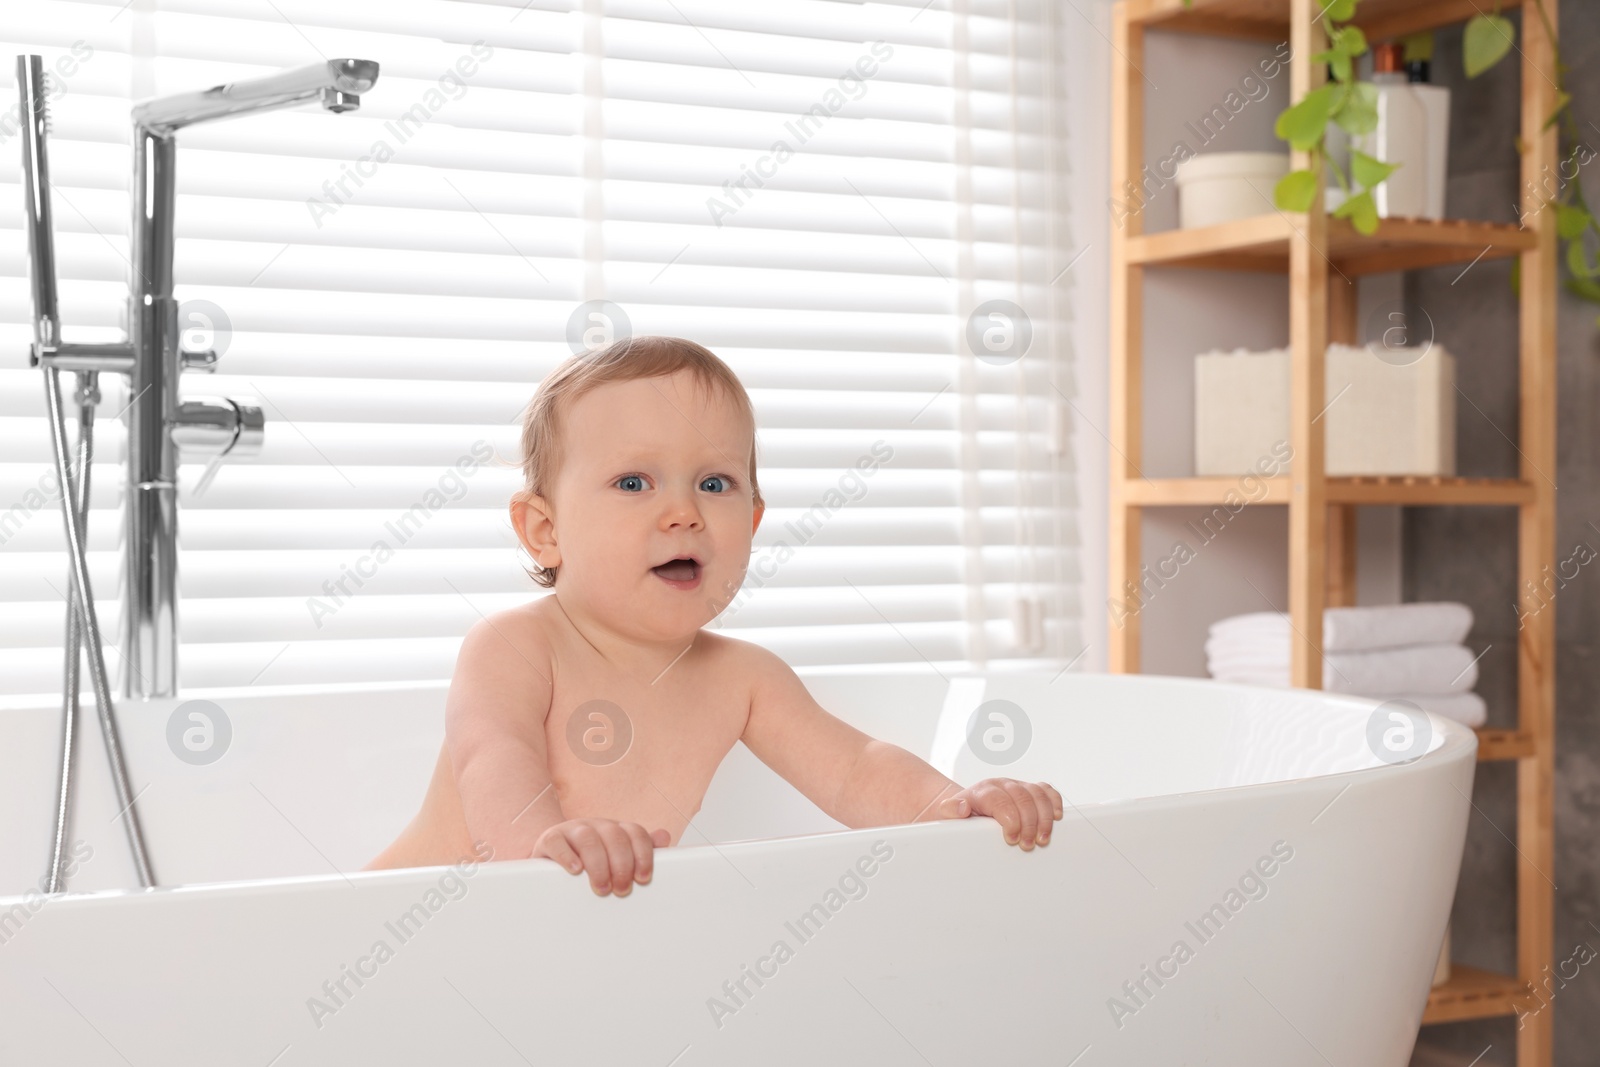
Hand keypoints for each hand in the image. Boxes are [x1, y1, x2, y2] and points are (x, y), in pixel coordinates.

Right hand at [531, 818, 670, 895]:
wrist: (552, 861)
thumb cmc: (590, 864)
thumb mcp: (616, 859)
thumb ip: (640, 850)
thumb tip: (664, 837)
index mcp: (615, 830)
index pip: (635, 833)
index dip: (643, 854)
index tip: (643, 878)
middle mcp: (596, 825)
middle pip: (614, 836)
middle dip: (621, 865)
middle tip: (621, 890)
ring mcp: (571, 830)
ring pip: (588, 838)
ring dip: (598, 864)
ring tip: (602, 887)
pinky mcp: (549, 839)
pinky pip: (557, 841)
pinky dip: (566, 855)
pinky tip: (575, 870)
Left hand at [933, 779, 1062, 849]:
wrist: (965, 806)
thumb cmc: (960, 815)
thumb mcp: (948, 815)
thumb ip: (951, 811)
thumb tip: (961, 808)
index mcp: (983, 790)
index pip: (1000, 800)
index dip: (1010, 819)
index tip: (1012, 838)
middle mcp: (1002, 784)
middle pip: (1022, 797)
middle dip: (1028, 823)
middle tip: (1027, 844)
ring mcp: (1017, 785)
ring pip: (1037, 793)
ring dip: (1044, 817)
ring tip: (1042, 839)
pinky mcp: (1028, 790)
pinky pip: (1046, 790)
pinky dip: (1054, 802)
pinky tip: (1057, 817)